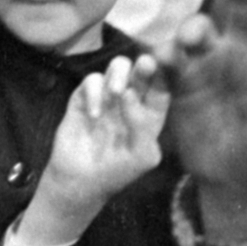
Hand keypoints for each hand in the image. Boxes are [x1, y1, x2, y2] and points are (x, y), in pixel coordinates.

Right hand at [43, 55, 170, 209]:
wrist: (81, 181)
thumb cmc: (118, 172)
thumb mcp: (141, 156)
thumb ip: (142, 125)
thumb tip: (129, 92)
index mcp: (150, 115)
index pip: (162, 89)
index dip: (165, 77)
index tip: (165, 70)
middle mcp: (130, 102)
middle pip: (141, 72)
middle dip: (145, 65)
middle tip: (146, 64)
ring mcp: (107, 98)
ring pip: (116, 68)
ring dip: (118, 73)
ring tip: (116, 92)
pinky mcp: (83, 98)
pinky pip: (91, 81)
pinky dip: (93, 93)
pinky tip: (94, 115)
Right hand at [165, 0, 246, 198]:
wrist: (226, 176)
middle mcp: (236, 53)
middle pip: (237, 6)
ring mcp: (205, 64)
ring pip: (197, 31)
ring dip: (193, 29)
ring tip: (187, 43)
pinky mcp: (178, 81)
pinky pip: (166, 62)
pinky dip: (161, 58)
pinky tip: (157, 61)